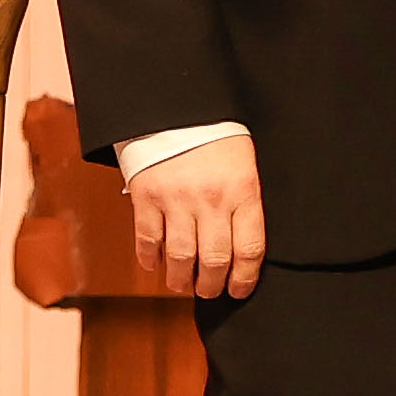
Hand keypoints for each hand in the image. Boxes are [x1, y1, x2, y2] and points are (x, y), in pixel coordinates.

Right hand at [129, 130, 266, 299]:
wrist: (178, 104)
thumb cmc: (217, 137)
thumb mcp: (245, 166)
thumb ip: (246, 205)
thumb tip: (244, 252)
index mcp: (243, 190)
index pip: (249, 249)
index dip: (244, 279)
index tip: (238, 290)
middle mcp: (211, 199)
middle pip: (214, 261)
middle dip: (210, 286)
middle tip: (208, 290)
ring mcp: (176, 198)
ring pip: (179, 257)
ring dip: (180, 280)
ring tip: (182, 283)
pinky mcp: (146, 195)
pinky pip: (147, 240)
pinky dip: (150, 259)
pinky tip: (155, 264)